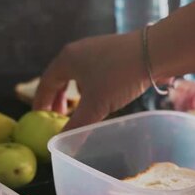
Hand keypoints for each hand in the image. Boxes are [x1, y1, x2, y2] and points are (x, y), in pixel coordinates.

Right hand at [33, 31, 149, 130]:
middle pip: (61, 77)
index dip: (41, 102)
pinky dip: (91, 87)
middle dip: (58, 98)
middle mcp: (79, 51)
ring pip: (78, 74)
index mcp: (67, 59)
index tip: (39, 118)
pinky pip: (94, 72)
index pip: (46, 82)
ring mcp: (97, 49)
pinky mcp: (114, 53)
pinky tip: (102, 98)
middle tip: (58, 116)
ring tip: (79, 109)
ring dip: (75, 93)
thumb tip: (62, 144)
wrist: (155, 53)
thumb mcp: (95, 105)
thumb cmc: (119, 76)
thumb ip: (77, 125)